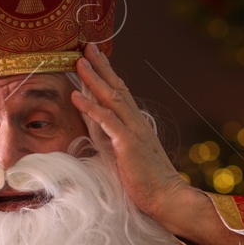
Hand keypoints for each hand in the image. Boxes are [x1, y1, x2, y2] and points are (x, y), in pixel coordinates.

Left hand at [69, 44, 195, 230]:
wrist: (167, 197)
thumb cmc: (147, 182)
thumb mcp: (129, 155)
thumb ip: (117, 140)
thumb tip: (100, 130)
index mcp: (137, 124)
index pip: (122, 93)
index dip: (108, 74)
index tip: (96, 58)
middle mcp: (137, 122)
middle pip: (117, 87)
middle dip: (101, 66)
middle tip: (87, 47)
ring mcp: (133, 131)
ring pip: (111, 98)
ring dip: (94, 79)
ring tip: (78, 63)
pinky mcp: (127, 144)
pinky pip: (106, 121)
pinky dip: (90, 107)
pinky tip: (76, 95)